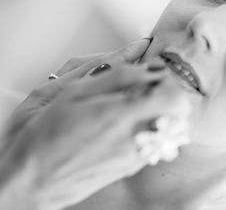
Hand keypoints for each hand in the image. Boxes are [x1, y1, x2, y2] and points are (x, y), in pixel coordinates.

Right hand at [0, 38, 191, 209]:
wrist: (32, 180)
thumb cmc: (45, 134)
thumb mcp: (74, 93)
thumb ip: (116, 74)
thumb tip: (145, 59)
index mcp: (122, 115)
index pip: (175, 97)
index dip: (170, 82)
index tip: (154, 74)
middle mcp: (136, 139)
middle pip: (180, 113)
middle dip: (169, 95)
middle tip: (147, 88)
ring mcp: (136, 156)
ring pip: (172, 128)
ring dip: (161, 110)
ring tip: (133, 105)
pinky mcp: (132, 167)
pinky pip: (158, 142)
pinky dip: (151, 127)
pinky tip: (126, 124)